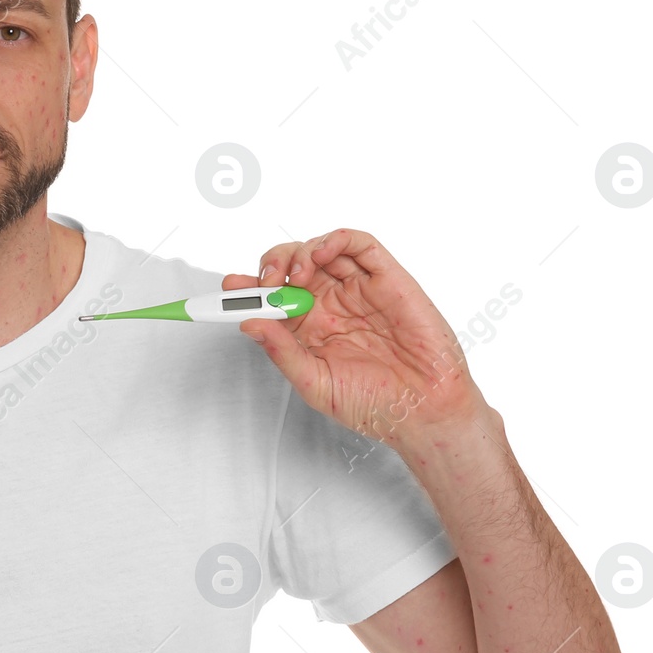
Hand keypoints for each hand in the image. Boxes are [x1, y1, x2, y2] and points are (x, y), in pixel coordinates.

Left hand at [224, 228, 489, 447]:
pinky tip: (320, 255)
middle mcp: (332, 305)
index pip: (272, 298)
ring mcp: (358, 289)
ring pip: (321, 250)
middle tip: (263, 284)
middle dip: (270, 267)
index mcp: (310, 329)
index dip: (248, 290)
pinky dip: (335, 240)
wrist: (423, 411)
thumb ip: (282, 352)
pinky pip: (360, 245)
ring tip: (294, 277)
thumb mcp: (314, 383)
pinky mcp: (387, 278)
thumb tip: (249, 323)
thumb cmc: (374, 405)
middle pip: (291, 267)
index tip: (229, 289)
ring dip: (299, 253)